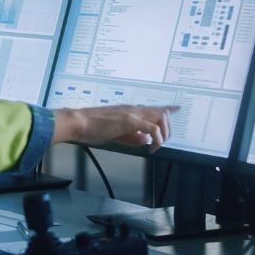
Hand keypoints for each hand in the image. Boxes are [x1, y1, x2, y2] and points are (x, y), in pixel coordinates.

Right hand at [52, 105, 178, 152]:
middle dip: (168, 128)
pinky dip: (156, 139)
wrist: (78, 122)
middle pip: (162, 112)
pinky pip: (152, 128)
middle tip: (162, 142)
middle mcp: (133, 109)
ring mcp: (132, 113)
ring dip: (164, 133)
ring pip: (161, 118)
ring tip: (156, 146)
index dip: (168, 108)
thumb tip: (145, 140)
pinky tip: (150, 148)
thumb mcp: (115, 134)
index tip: (177, 108)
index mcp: (129, 110)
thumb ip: (131, 137)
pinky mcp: (129, 121)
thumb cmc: (91, 127)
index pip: (153, 107)